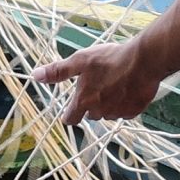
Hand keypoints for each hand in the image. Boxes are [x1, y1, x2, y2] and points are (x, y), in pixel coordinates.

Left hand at [32, 38, 165, 126]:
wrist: (143, 61)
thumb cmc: (110, 59)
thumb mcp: (80, 61)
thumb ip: (58, 71)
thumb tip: (36, 76)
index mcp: (84, 101)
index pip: (71, 119)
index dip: (70, 115)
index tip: (70, 111)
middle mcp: (100, 111)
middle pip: (91, 115)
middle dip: (92, 104)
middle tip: (98, 86)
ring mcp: (118, 112)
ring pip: (109, 113)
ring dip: (109, 104)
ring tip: (115, 84)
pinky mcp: (134, 111)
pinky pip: (125, 112)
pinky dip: (125, 103)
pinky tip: (128, 88)